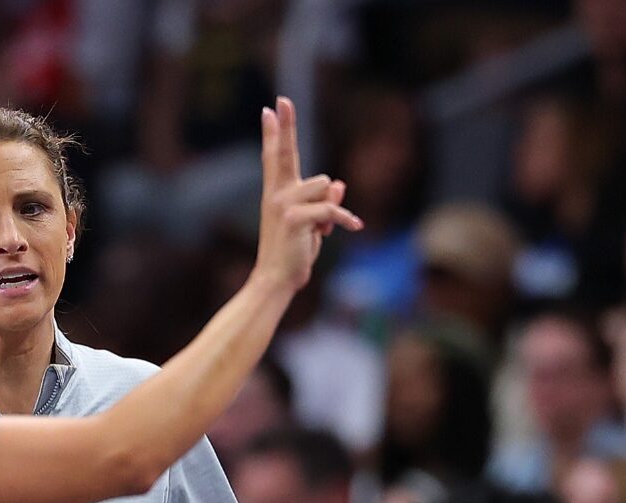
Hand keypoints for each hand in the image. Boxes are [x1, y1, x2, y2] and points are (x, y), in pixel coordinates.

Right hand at [251, 97, 361, 293]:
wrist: (277, 278)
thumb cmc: (294, 251)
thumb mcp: (313, 224)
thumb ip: (325, 202)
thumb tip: (339, 184)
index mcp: (278, 192)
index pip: (275, 156)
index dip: (275, 132)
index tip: (271, 109)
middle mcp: (277, 193)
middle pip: (284, 152)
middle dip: (284, 126)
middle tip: (282, 101)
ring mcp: (282, 204)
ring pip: (324, 185)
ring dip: (330, 208)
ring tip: (320, 230)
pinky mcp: (293, 217)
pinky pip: (330, 209)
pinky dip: (345, 220)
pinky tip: (354, 228)